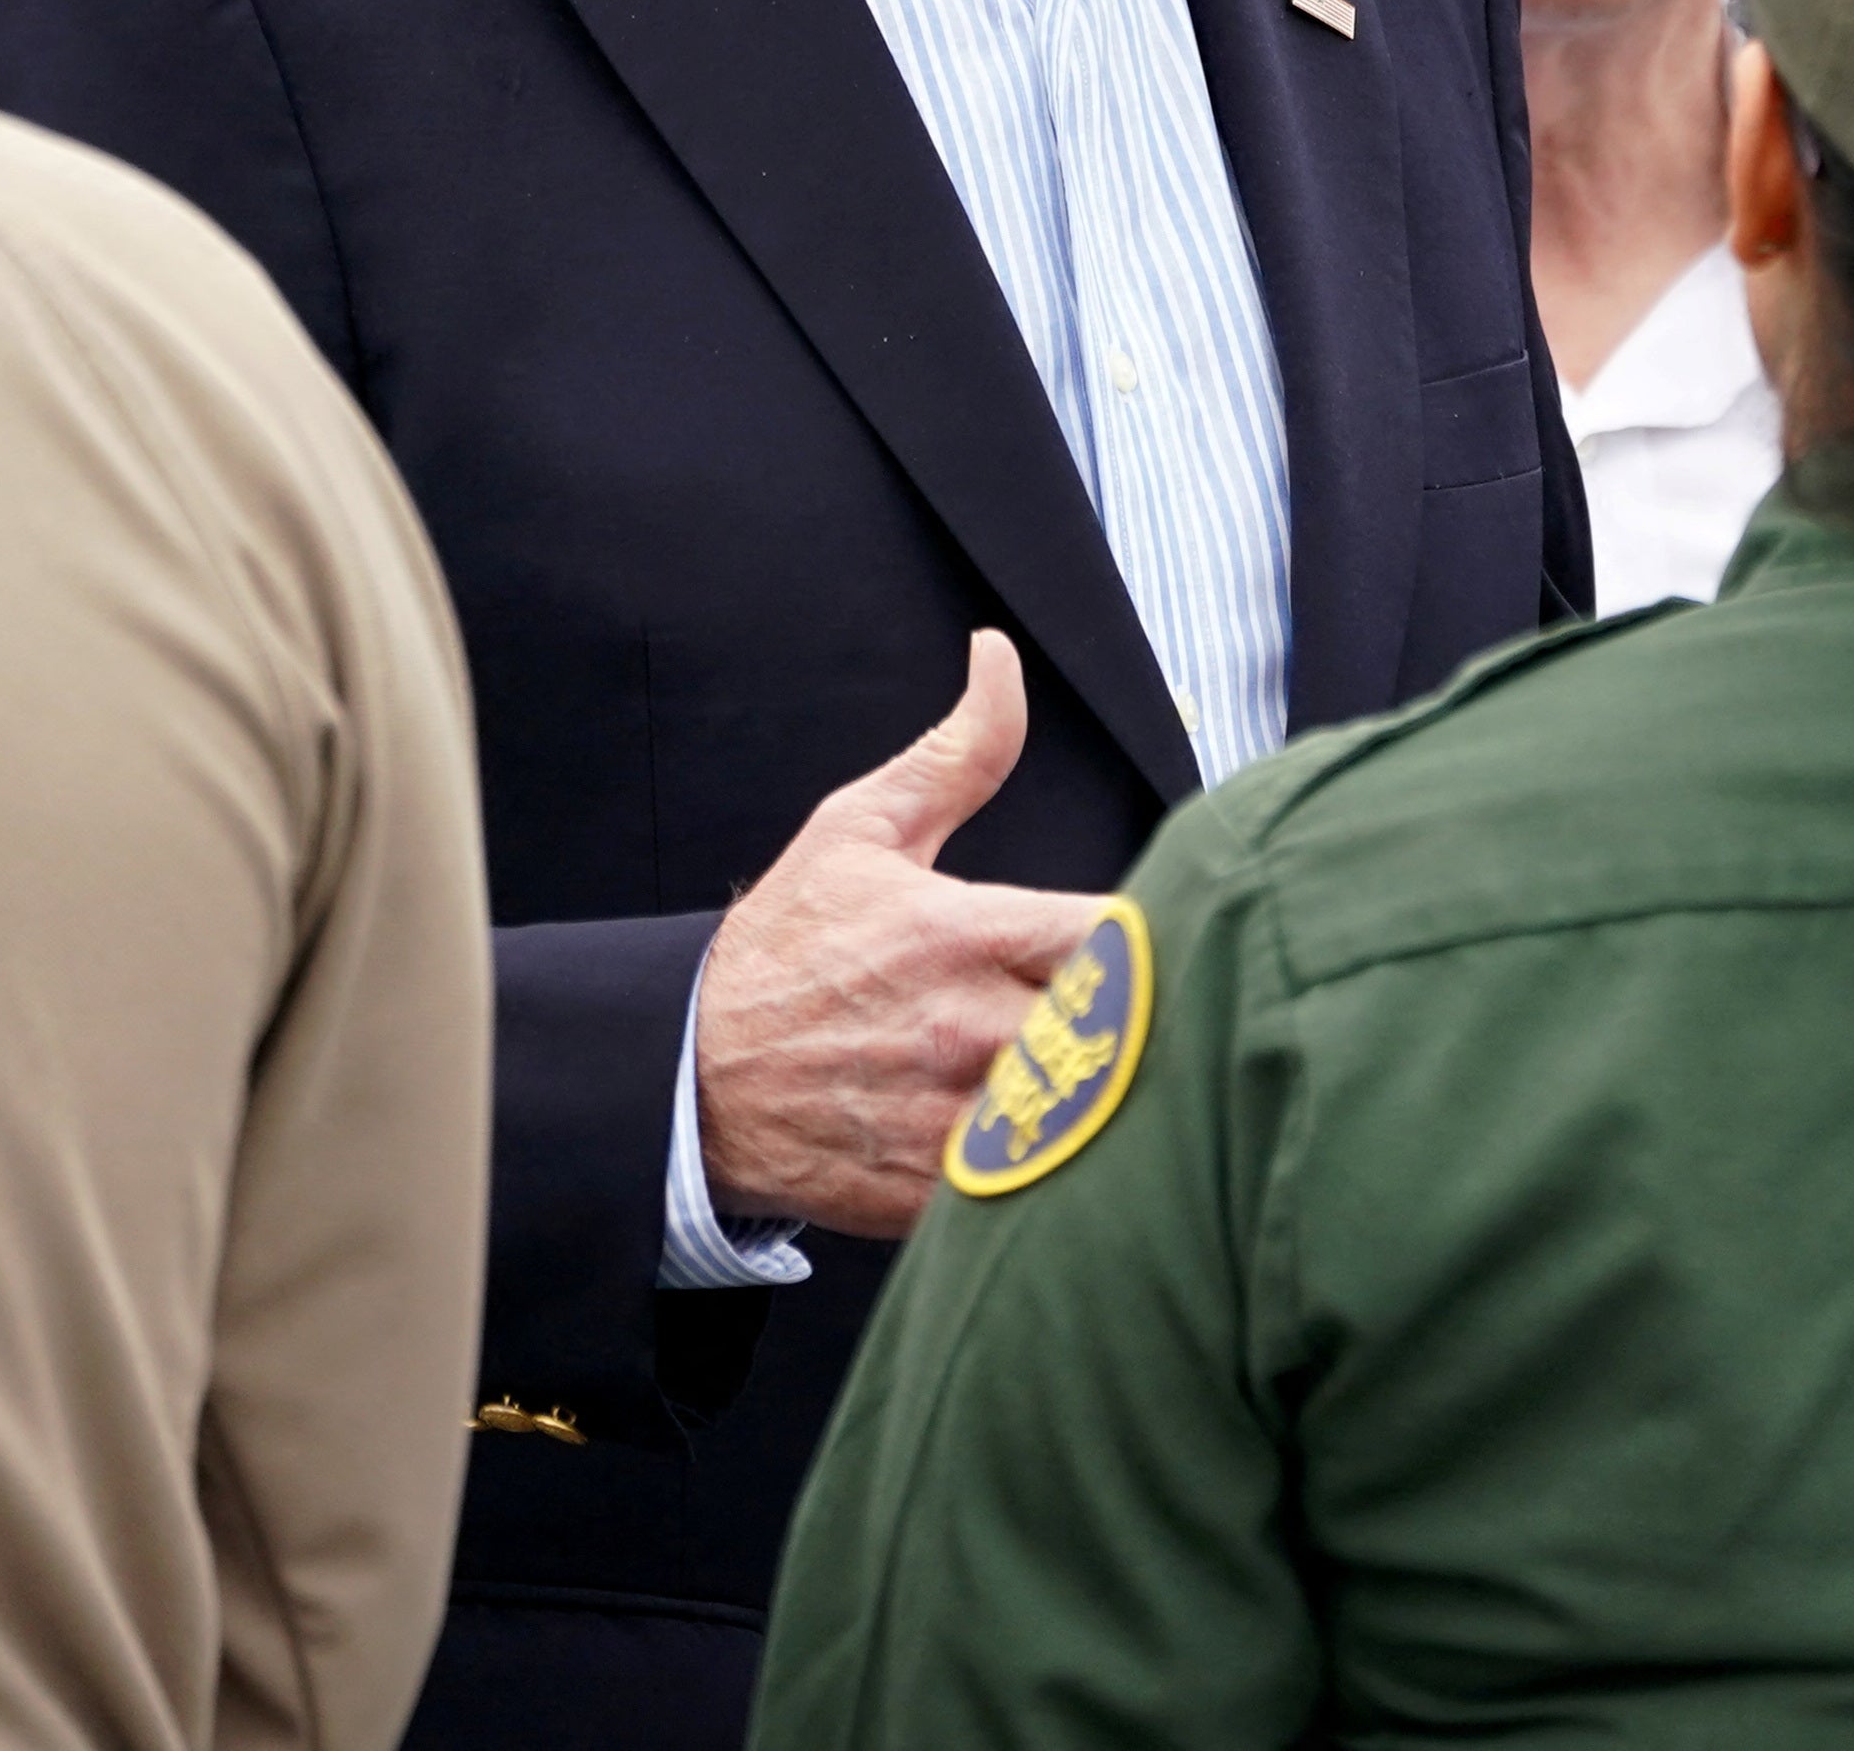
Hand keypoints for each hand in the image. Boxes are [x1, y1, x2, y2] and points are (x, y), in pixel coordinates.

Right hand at [694, 632, 1105, 1238]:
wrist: (690, 1078)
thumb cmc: (787, 950)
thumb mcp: (860, 831)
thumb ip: (957, 752)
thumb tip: (999, 657)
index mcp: (967, 933)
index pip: (1124, 936)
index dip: (1163, 939)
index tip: (1163, 938)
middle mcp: (970, 1030)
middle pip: (1128, 1033)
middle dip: (1146, 1023)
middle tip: (1149, 1015)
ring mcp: (956, 1121)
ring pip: (1097, 1120)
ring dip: (1115, 1099)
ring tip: (1113, 1080)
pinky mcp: (941, 1195)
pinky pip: (1042, 1190)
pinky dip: (1063, 1170)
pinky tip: (1058, 1144)